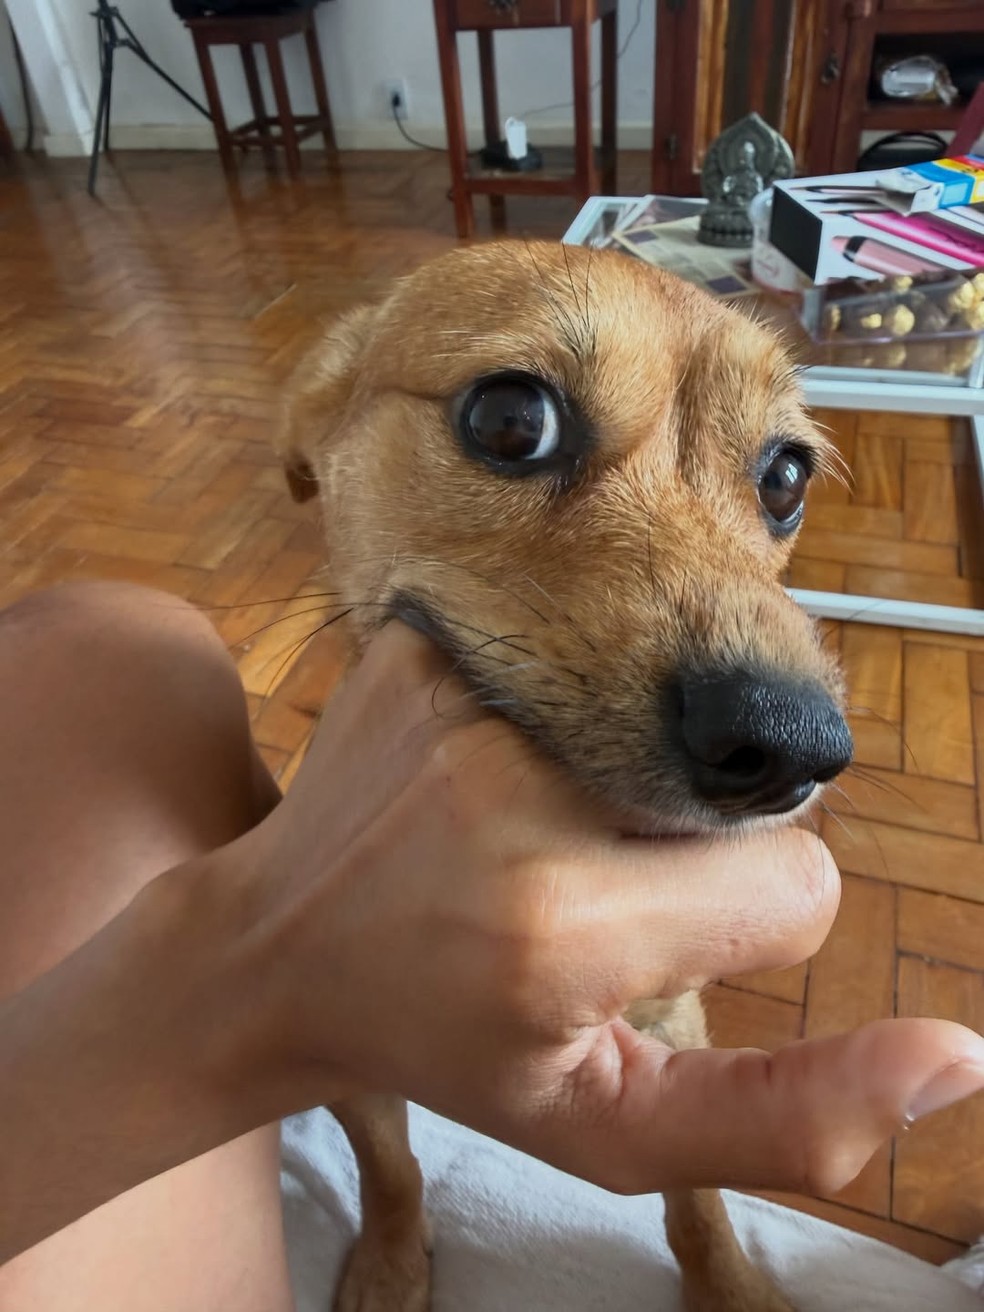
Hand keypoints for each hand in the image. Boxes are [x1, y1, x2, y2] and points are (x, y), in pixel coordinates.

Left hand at [216, 623, 983, 1196]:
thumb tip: (957, 1058)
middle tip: (580, 878)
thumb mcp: (607, 1126)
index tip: (651, 938)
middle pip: (728, 789)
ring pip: (664, 720)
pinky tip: (493, 763)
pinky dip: (564, 716)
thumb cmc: (446, 1043)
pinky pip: (581, 663)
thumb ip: (787, 1117)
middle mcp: (513, 789)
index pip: (797, 882)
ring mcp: (463, 695)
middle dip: (686, 845)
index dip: (744, 921)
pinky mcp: (428, 641)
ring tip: (530, 826)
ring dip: (627, 776)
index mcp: (563, 925)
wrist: (272, 949)